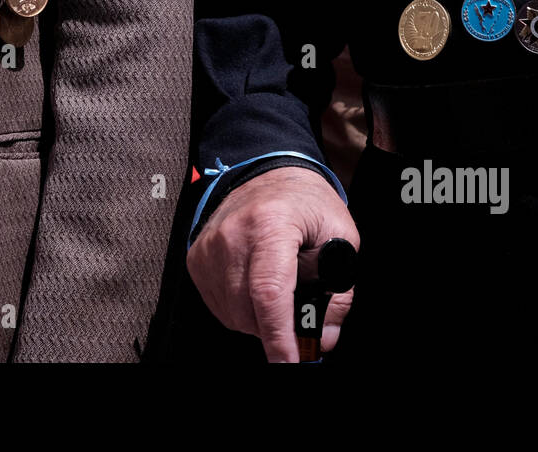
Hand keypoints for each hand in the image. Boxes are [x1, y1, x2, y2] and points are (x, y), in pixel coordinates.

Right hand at [187, 165, 359, 361]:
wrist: (268, 176)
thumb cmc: (306, 205)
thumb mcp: (340, 239)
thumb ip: (337, 291)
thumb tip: (322, 338)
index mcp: (271, 224)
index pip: (269, 292)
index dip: (279, 336)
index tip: (290, 362)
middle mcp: (232, 234)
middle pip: (249, 310)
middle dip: (276, 330)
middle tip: (299, 321)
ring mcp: (209, 247)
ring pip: (232, 313)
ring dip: (258, 320)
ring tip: (279, 293)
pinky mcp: (197, 257)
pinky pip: (218, 305)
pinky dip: (240, 309)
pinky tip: (256, 289)